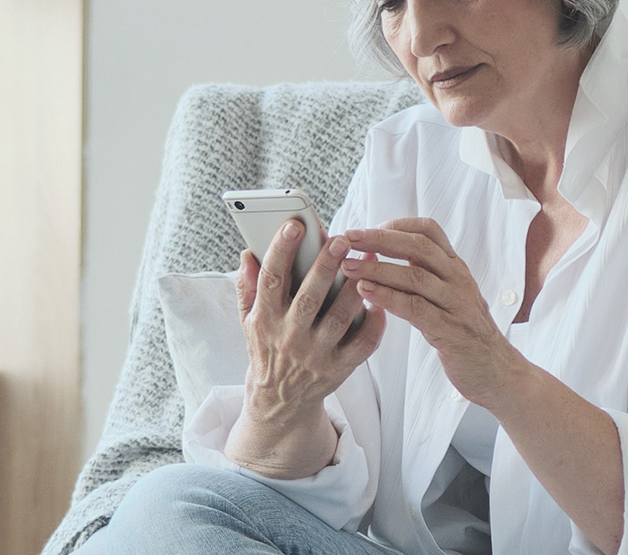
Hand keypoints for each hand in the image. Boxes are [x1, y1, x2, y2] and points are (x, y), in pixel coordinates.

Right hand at [226, 219, 385, 477]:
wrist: (279, 402)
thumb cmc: (267, 348)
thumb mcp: (249, 320)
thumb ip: (248, 287)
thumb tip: (248, 253)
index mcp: (265, 320)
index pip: (271, 279)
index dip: (281, 250)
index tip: (294, 224)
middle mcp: (289, 338)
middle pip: (309, 296)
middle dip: (325, 266)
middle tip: (341, 239)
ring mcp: (316, 355)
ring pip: (340, 317)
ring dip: (355, 288)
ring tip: (367, 259)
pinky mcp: (339, 369)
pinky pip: (363, 344)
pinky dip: (374, 322)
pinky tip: (380, 300)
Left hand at [341, 218, 522, 407]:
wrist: (497, 371)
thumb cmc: (464, 332)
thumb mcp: (449, 295)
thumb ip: (425, 275)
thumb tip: (384, 257)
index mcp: (455, 267)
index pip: (428, 230)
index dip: (396, 225)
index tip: (366, 230)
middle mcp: (458, 279)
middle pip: (418, 246)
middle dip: (379, 239)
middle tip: (348, 238)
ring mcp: (457, 303)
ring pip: (414, 276)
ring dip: (377, 268)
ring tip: (348, 267)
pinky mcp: (451, 330)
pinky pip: (416, 308)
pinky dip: (388, 298)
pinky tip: (366, 293)